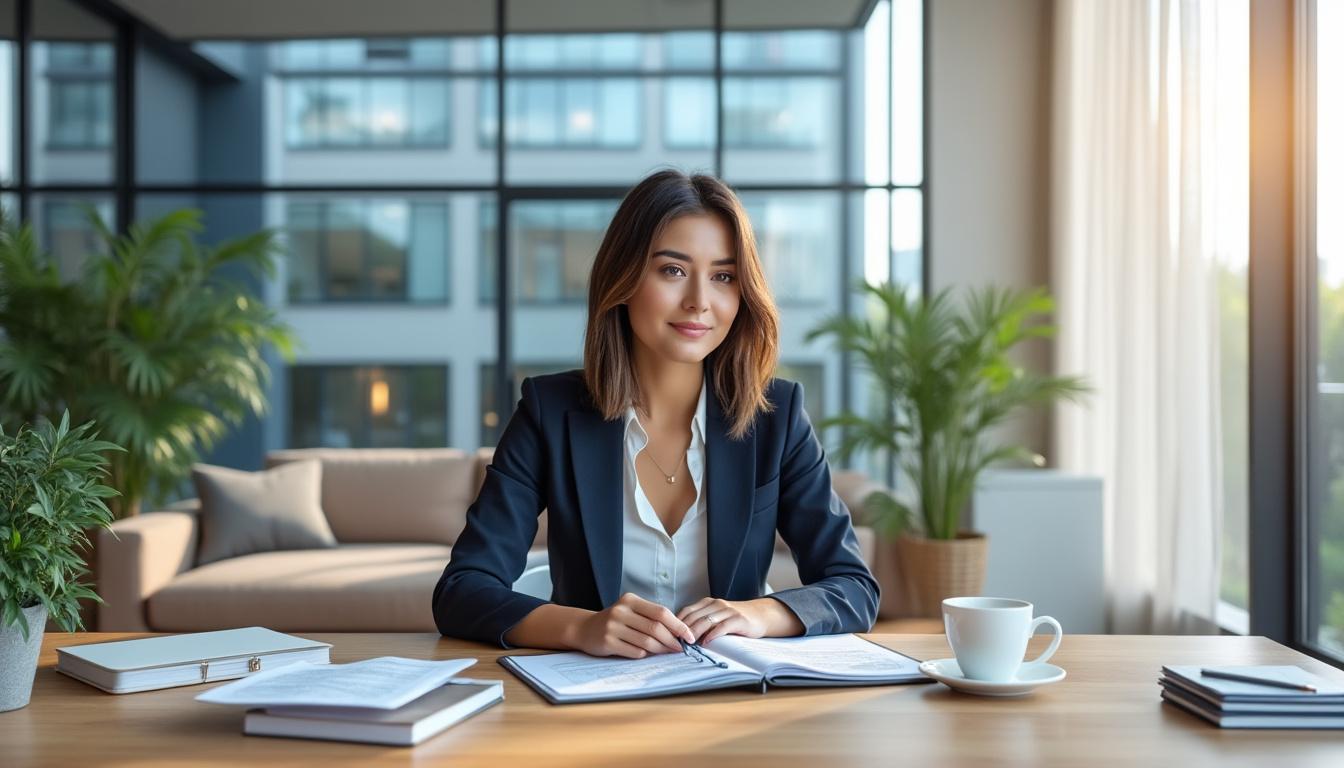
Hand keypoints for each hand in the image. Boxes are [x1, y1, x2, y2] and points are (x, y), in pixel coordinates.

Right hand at [567, 593, 695, 658]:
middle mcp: (621, 611)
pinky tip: (647, 654)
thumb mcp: (631, 611)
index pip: (661, 612)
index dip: (678, 625)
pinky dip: (645, 654)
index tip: (689, 636)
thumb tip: (679, 632)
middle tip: (680, 648)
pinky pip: (634, 652)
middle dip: (672, 640)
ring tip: (668, 652)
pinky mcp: (607, 642)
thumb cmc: (615, 621)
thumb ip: (651, 617)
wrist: (584, 628)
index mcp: (631, 600)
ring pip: (646, 642)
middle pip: (655, 628)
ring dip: (661, 650)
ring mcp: (613, 627)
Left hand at [677, 597, 775, 644]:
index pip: (686, 611)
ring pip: (705, 621)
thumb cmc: (735, 619)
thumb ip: (702, 622)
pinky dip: (712, 635)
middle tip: (675, 643)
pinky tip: (706, 643)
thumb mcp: (716, 617)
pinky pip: (722, 627)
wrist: (760, 616)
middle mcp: (716, 604)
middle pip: (694, 617)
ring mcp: (727, 611)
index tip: (669, 636)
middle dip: (683, 630)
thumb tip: (681, 636)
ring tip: (688, 644)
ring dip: (694, 633)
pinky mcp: (738, 619)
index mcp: (708, 603)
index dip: (676, 623)